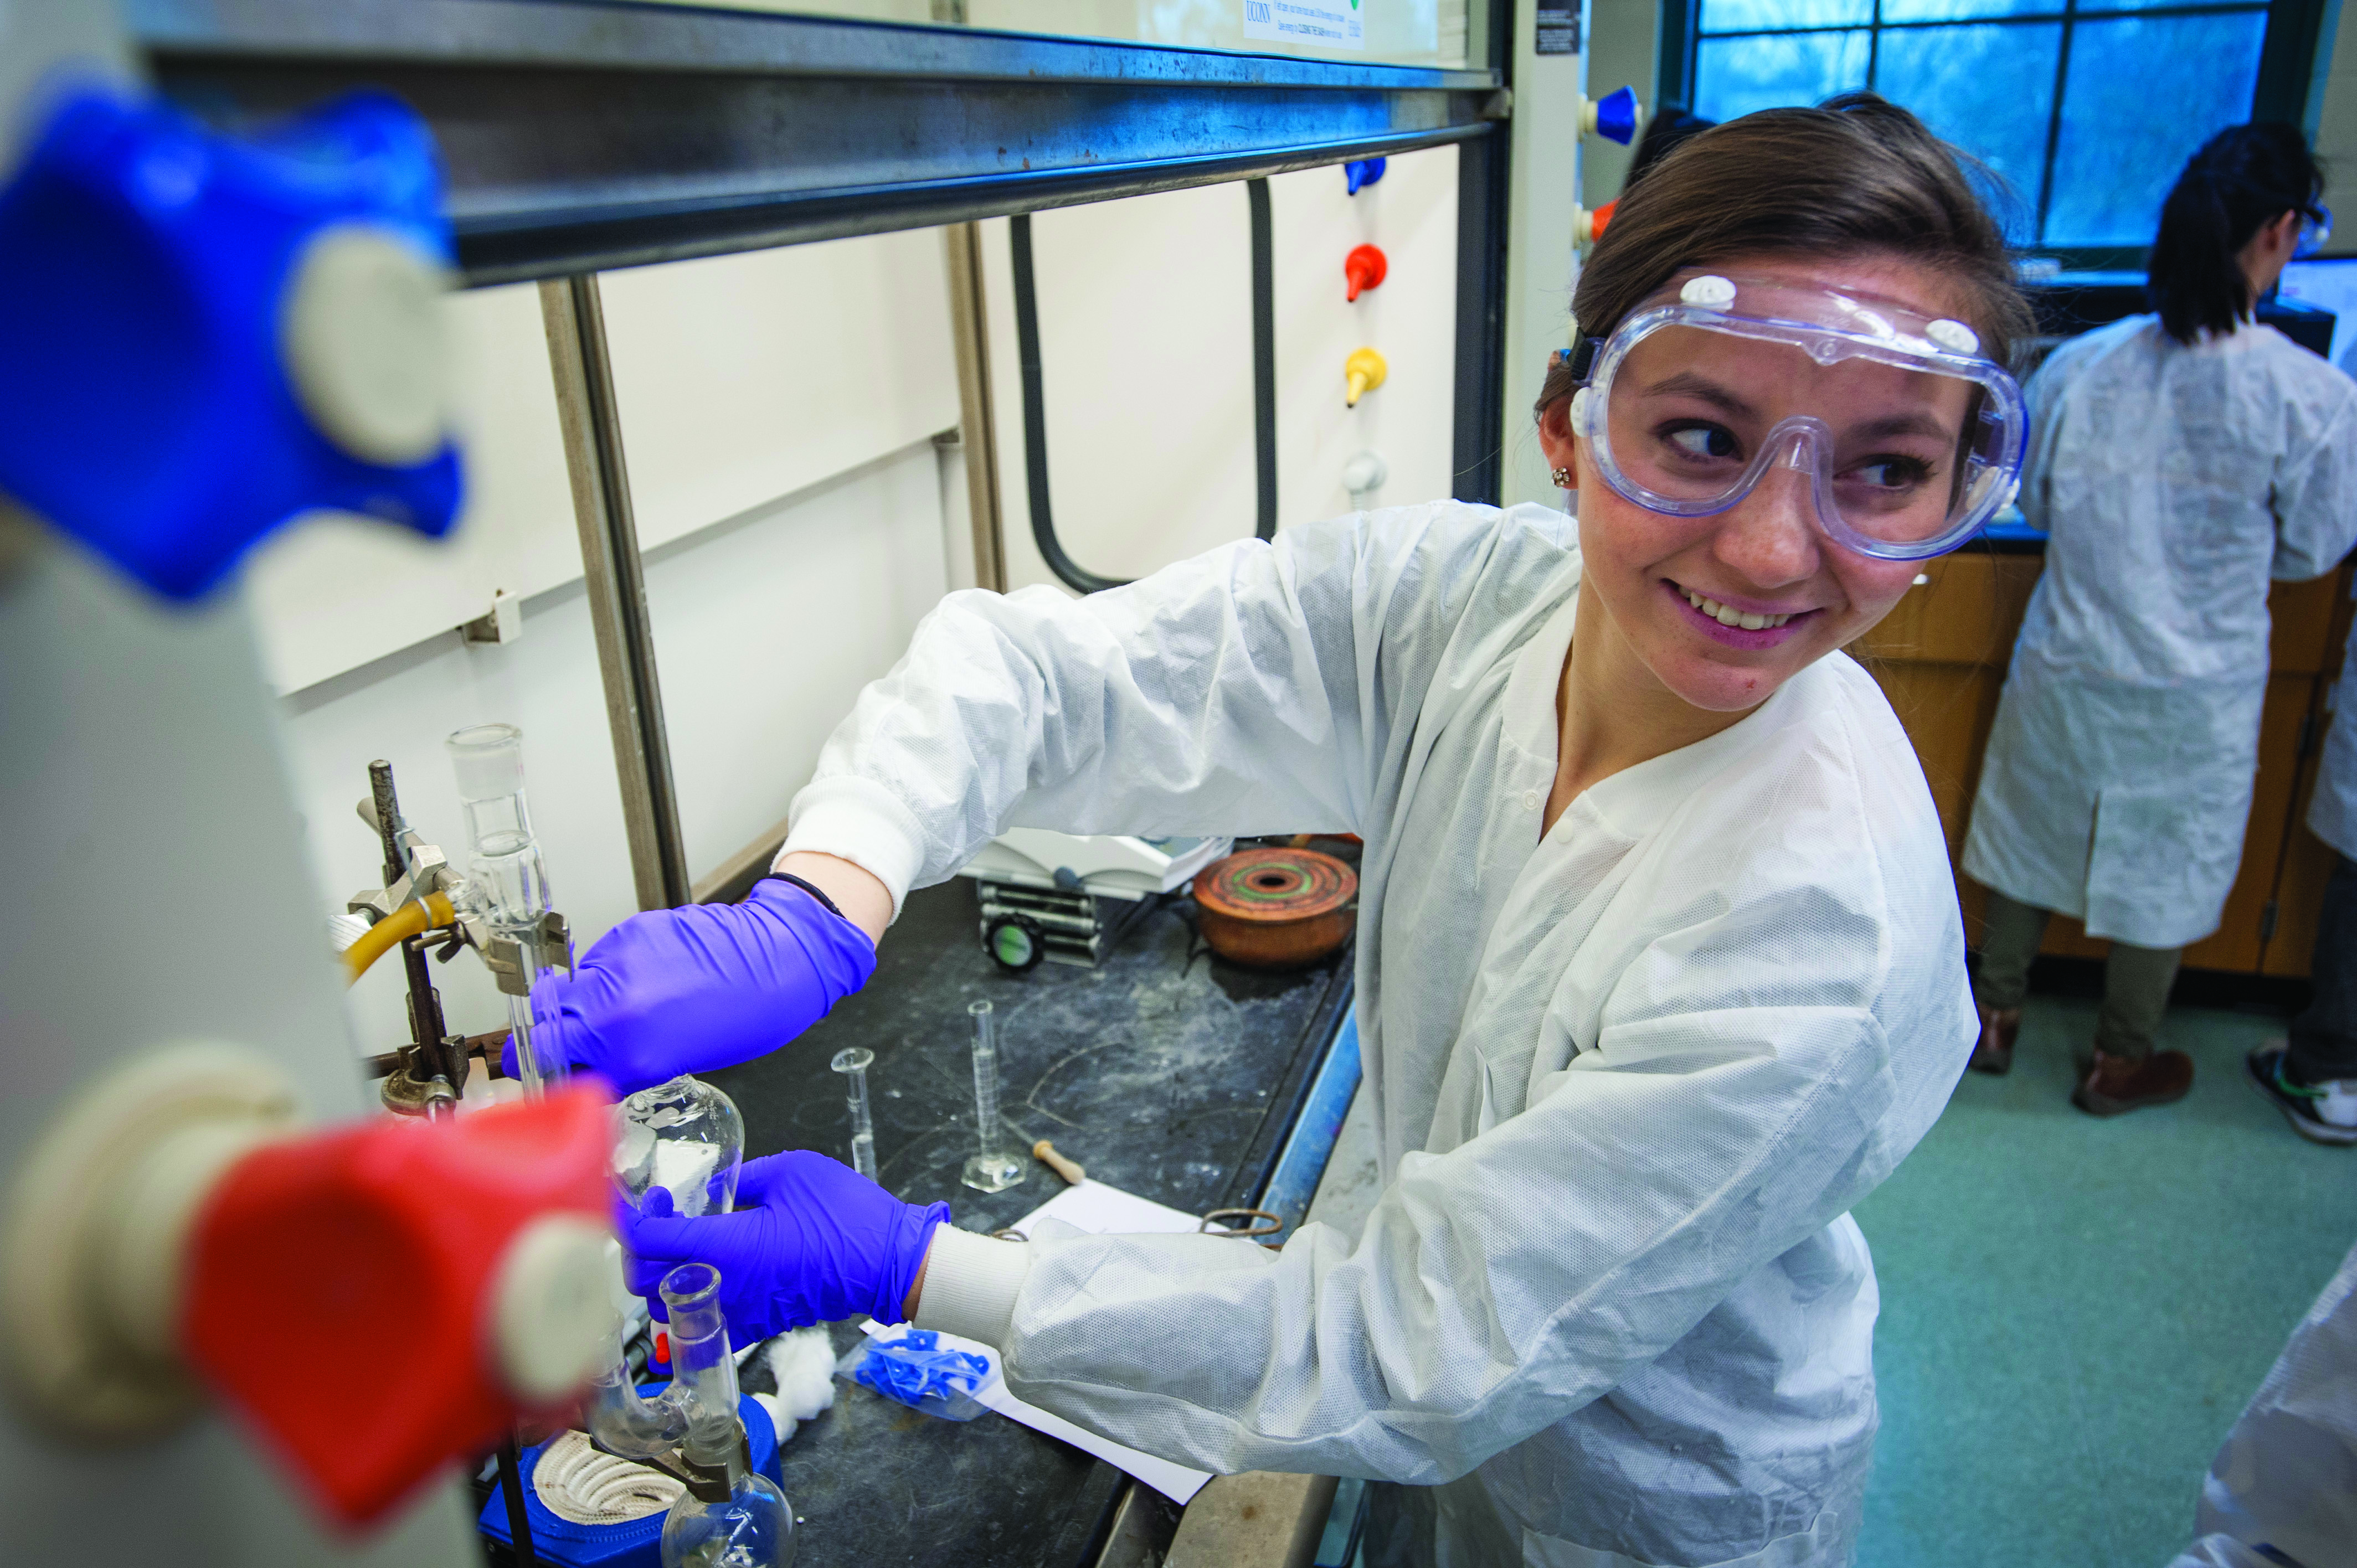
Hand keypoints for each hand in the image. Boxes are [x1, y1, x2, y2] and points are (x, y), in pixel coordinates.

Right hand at [506, 877, 875, 1094]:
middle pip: (543, 1023)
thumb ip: (621, 1063)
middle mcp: (615, 1010)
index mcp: (630, 1054)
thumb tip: (586, 1065)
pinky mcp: (628, 932)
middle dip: (550, 1036)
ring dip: (583, 1002)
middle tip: (569, 1042)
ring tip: (626, 1005)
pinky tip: (643, 979)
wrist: (780, 959)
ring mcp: (618, 965)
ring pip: (569, 989)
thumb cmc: (746, 1015)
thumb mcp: (677, 1061)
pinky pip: (599, 960)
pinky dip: (609, 974)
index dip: (545, 1068)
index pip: (549, 1062)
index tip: (550, 1070)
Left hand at [616, 1151, 948, 1340]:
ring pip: (670, 1305)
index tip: (640, 1200)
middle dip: (638, 1248)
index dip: (633, 1219)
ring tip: (680, 1244)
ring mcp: (740, 1310)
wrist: (889, 1264)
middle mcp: (725, 1285)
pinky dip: (693, 1305)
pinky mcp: (758, 1324)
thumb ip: (741, 1177)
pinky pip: (707, 1324)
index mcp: (729, 1245)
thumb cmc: (847, 1214)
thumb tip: (714, 1189)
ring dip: (662, 1275)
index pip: (651, 1240)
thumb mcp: (792, 1172)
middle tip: (659, 1217)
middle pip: (646, 1280)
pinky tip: (706, 1276)